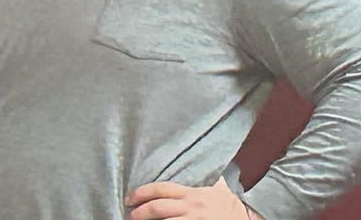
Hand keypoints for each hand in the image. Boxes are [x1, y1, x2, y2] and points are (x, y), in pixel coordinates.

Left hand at [126, 177, 261, 219]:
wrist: (248, 217)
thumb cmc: (232, 204)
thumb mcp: (218, 186)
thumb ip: (207, 177)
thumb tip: (205, 164)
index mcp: (192, 194)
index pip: (161, 189)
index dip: (142, 193)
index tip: (129, 198)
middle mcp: (191, 207)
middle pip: (159, 208)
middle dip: (141, 211)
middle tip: (129, 215)